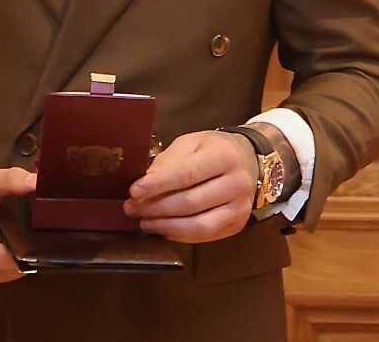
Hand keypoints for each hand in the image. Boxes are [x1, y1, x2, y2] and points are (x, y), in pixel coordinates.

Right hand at [0, 165, 36, 284]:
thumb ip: (10, 180)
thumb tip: (37, 182)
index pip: (1, 257)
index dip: (24, 249)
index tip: (40, 234)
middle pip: (9, 268)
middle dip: (28, 251)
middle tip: (40, 230)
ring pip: (8, 274)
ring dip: (20, 258)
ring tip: (28, 235)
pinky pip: (1, 274)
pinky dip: (11, 262)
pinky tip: (15, 243)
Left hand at [123, 130, 257, 242]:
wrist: (247, 159)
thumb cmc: (212, 149)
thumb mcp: (190, 143)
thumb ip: (168, 162)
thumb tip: (144, 184)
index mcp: (223, 156)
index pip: (187, 174)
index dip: (158, 185)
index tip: (133, 192)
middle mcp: (236, 183)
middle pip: (190, 202)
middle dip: (156, 207)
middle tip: (131, 208)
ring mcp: (240, 208)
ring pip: (198, 224)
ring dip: (165, 226)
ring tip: (143, 222)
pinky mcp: (237, 225)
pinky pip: (205, 236)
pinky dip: (180, 235)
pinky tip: (163, 229)